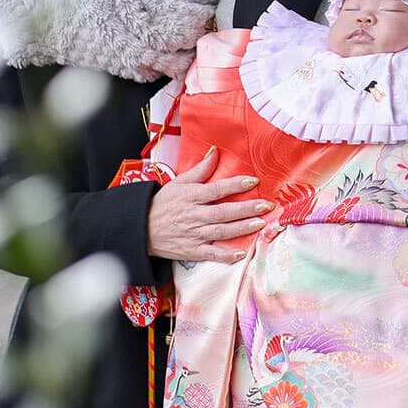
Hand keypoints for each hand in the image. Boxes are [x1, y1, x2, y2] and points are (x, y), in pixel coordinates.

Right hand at [146, 146, 272, 263]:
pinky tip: (241, 252)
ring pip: (221, 231)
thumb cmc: (163, 203)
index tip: (253, 181)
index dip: (235, 185)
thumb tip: (215, 151)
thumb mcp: (179, 182)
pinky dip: (226, 255)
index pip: (216, 190)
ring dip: (242, 228)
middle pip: (223, 212)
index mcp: (191, 196)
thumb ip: (200, 169)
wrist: (142, 229)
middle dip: (246, 208)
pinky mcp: (192, 251)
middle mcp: (194, 215)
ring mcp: (194, 234)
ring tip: (260, 223)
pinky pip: (211, 254)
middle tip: (266, 205)